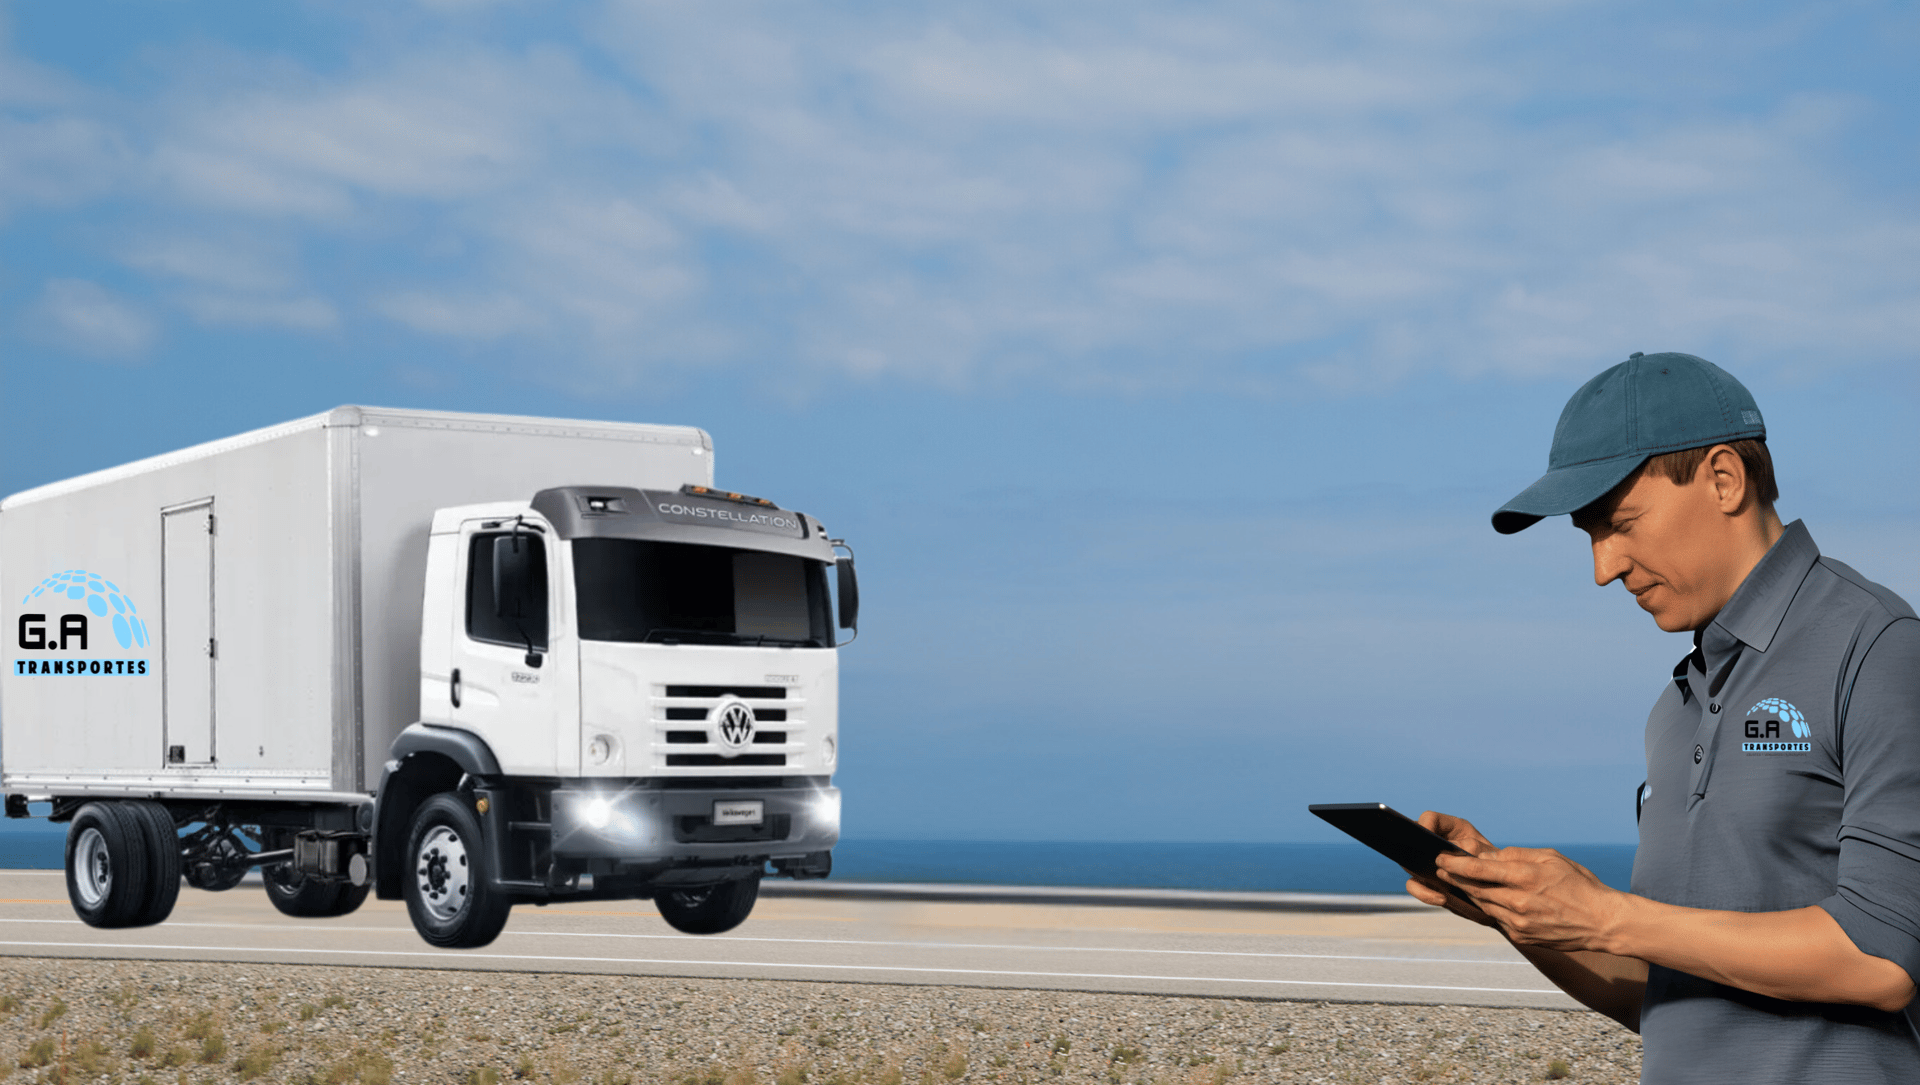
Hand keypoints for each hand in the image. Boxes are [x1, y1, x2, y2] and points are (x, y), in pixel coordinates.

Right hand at [1403, 811, 1499, 926]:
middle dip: (1415, 852)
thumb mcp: (1491, 855)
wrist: (1502, 893)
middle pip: (1413, 841)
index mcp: (1452, 829)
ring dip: (1421, 877)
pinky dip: (1425, 893)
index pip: (1430, 818)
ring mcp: (1429, 864)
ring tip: (1438, 889)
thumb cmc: (1499, 868)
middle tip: (1425, 864)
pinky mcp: (1428, 883)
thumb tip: (1456, 849)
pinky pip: (1416, 886)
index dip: (1425, 825)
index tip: (1426, 836)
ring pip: (1409, 865)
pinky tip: (1442, 898)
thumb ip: (1474, 849)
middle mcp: (1436, 844)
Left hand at [1433, 844, 1626, 952]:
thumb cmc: (1578, 884)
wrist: (1601, 922)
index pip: (1478, 870)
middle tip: (1442, 869)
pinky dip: (1490, 908)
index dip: (1454, 864)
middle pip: (1475, 889)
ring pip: (1483, 905)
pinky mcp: (1521, 936)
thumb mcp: (1550, 858)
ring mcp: (1518, 922)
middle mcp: (1518, 902)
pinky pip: (1497, 919)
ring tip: (1460, 882)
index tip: (1440, 858)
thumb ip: (1516, 855)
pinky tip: (1487, 899)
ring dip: (1470, 893)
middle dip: (1455, 878)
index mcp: (1525, 877)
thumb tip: (1487, 856)